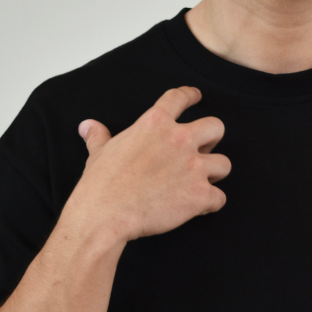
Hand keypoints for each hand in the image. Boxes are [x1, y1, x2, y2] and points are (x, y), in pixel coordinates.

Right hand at [70, 86, 229, 245]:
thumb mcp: (99, 153)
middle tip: (204, 150)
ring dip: (214, 173)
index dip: (190, 95)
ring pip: (224, 164)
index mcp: (154, 124)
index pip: (179, 98)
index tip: (196, 96)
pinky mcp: (200, 194)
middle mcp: (179, 140)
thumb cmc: (101, 184)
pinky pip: (219, 198)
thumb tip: (88, 126)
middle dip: (212, 139)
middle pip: (216, 127)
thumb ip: (99, 137)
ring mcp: (193, 167)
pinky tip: (198, 207)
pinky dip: (211, 204)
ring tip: (202, 182)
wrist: (105, 215)